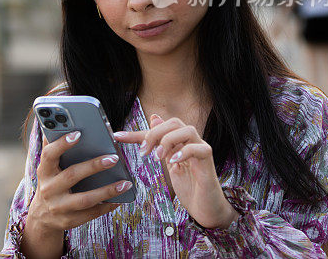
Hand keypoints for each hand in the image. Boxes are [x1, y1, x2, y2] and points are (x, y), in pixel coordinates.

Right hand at [21, 131, 132, 258]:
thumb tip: (59, 123)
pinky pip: (91, 214)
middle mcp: (48, 189)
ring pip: (85, 199)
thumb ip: (54, 147)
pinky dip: (107, 206)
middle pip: (72, 175)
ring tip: (125, 183)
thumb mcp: (47, 167)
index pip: (49, 154)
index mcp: (43, 171)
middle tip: (114, 158)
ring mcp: (58, 207)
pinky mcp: (69, 221)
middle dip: (93, 166)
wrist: (42, 216)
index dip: (62, 144)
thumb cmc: (50, 182)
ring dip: (107, 190)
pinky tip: (120, 198)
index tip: (78, 133)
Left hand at [113, 114, 238, 228]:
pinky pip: (199, 148)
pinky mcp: (209, 161)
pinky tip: (173, 161)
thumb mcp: (168, 163)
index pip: (157, 129)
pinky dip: (184, 152)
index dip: (136, 133)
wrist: (205, 208)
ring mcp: (201, 149)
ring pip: (188, 130)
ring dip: (168, 140)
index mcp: (179, 142)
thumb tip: (153, 118)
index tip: (117, 137)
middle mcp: (191, 142)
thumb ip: (160, 143)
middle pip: (174, 122)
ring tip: (158, 157)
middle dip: (154, 133)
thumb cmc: (188, 187)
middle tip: (143, 151)